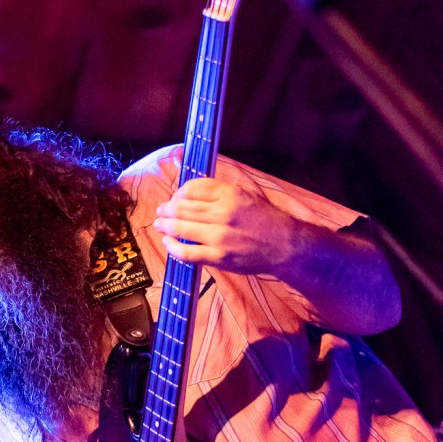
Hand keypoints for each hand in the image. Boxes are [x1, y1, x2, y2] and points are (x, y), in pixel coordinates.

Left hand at [153, 175, 294, 274]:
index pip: (193, 189)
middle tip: (160, 210)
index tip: (176, 197)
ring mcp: (219, 236)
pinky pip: (187, 252)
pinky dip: (173, 247)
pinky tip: (167, 243)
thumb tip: (190, 184)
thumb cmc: (265, 219)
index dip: (179, 192)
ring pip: (182, 228)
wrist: (283, 246)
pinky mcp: (218, 256)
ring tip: (159, 224)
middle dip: (167, 209)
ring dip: (165, 226)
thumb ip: (218, 190)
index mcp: (230, 194)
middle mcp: (223, 213)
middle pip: (183, 208)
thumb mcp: (245, 194)